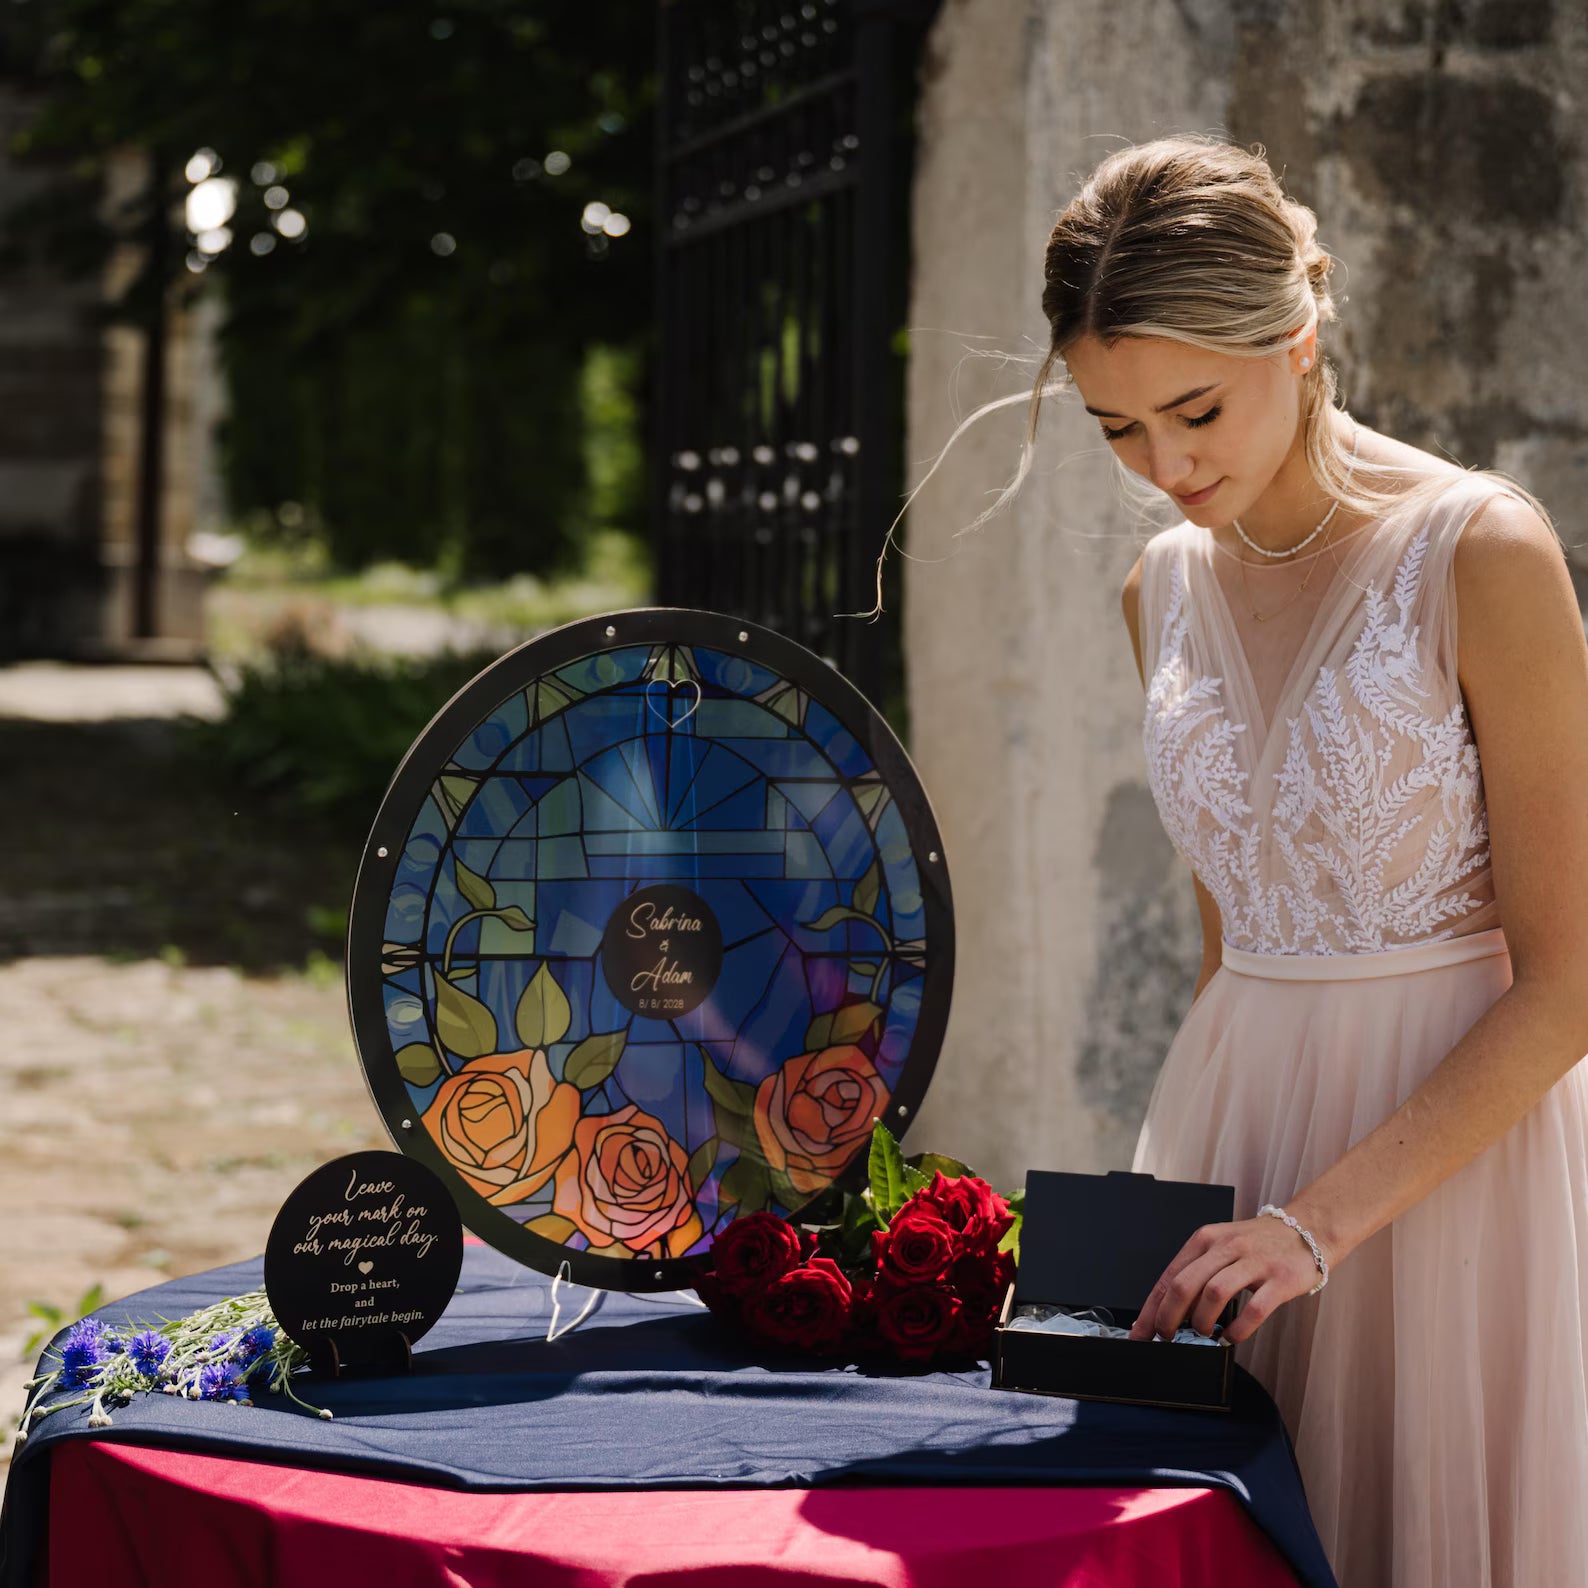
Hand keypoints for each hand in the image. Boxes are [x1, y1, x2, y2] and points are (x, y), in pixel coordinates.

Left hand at [1125, 1214, 1324, 1344]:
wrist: (1308, 1229)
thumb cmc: (1259, 1244)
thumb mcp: (1221, 1246)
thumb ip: (1198, 1271)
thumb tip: (1170, 1309)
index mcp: (1206, 1239)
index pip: (1169, 1276)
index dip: (1151, 1308)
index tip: (1140, 1332)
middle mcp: (1226, 1247)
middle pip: (1185, 1285)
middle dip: (1169, 1317)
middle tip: (1167, 1337)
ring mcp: (1254, 1262)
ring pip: (1214, 1294)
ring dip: (1202, 1321)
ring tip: (1203, 1333)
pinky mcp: (1280, 1279)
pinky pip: (1253, 1310)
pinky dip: (1238, 1329)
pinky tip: (1232, 1336)